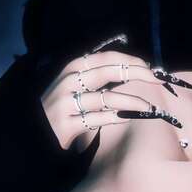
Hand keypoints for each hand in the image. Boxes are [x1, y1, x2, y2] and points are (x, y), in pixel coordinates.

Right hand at [40, 36, 191, 150]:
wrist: (32, 134)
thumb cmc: (59, 109)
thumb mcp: (74, 87)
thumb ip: (97, 78)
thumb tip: (134, 71)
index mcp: (73, 68)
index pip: (107, 57)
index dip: (132, 61)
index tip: (151, 68)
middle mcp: (69, 81)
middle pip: (110, 71)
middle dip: (139, 74)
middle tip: (159, 81)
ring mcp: (66, 103)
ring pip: (108, 98)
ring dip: (134, 102)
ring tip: (150, 107)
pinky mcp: (67, 124)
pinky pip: (99, 119)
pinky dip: (118, 118)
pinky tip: (129, 119)